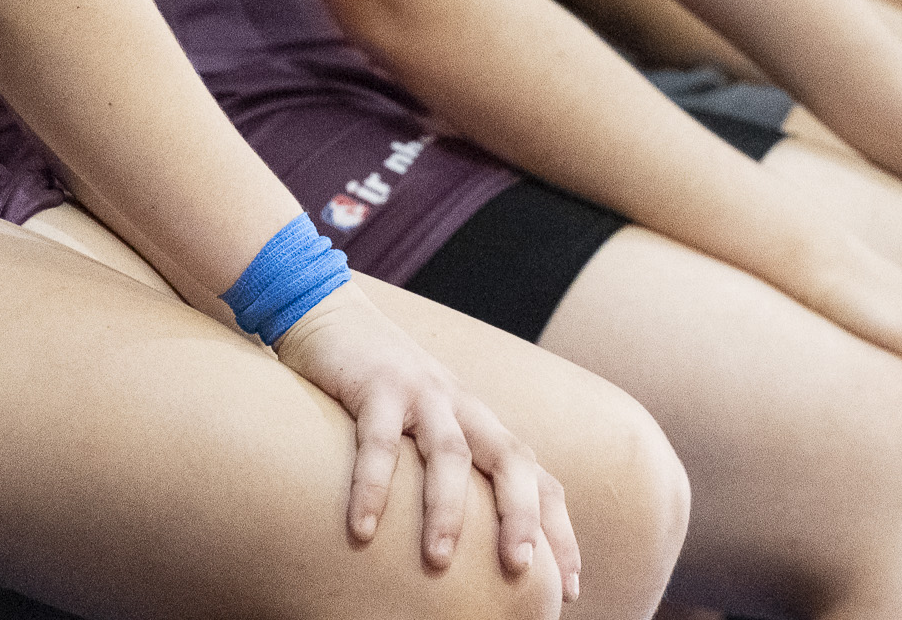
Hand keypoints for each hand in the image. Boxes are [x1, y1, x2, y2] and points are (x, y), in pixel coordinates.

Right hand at [274, 286, 579, 597]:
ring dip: (447, 509)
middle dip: (522, 515)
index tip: (570, 588)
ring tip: (438, 561)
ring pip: (450, 452)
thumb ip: (448, 474)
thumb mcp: (425, 429)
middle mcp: (463, 408)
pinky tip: (361, 529)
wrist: (331, 313)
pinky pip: (378, 440)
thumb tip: (461, 551)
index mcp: (480, 424)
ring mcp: (423, 393)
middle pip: (512, 459)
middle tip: (521, 569)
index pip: (536, 477)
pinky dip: (372, 485)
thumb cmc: (381, 390)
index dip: (557, 530)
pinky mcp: (377, 386)